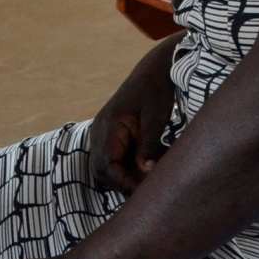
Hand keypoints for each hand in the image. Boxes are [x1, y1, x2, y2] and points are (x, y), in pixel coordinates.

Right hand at [90, 38, 177, 194]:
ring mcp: (104, 133)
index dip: (124, 182)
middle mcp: (100, 131)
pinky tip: (149, 166)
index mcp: (109, 125)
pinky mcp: (113, 136)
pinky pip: (115, 159)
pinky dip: (129, 167)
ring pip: (108, 168)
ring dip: (126, 177)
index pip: (107, 166)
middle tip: (151, 189)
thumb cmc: (157, 89)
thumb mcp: (156, 116)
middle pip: (103, 171)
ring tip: (151, 178)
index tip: (147, 190)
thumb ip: (149, 143)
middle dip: (124, 183)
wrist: (155, 68)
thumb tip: (145, 171)